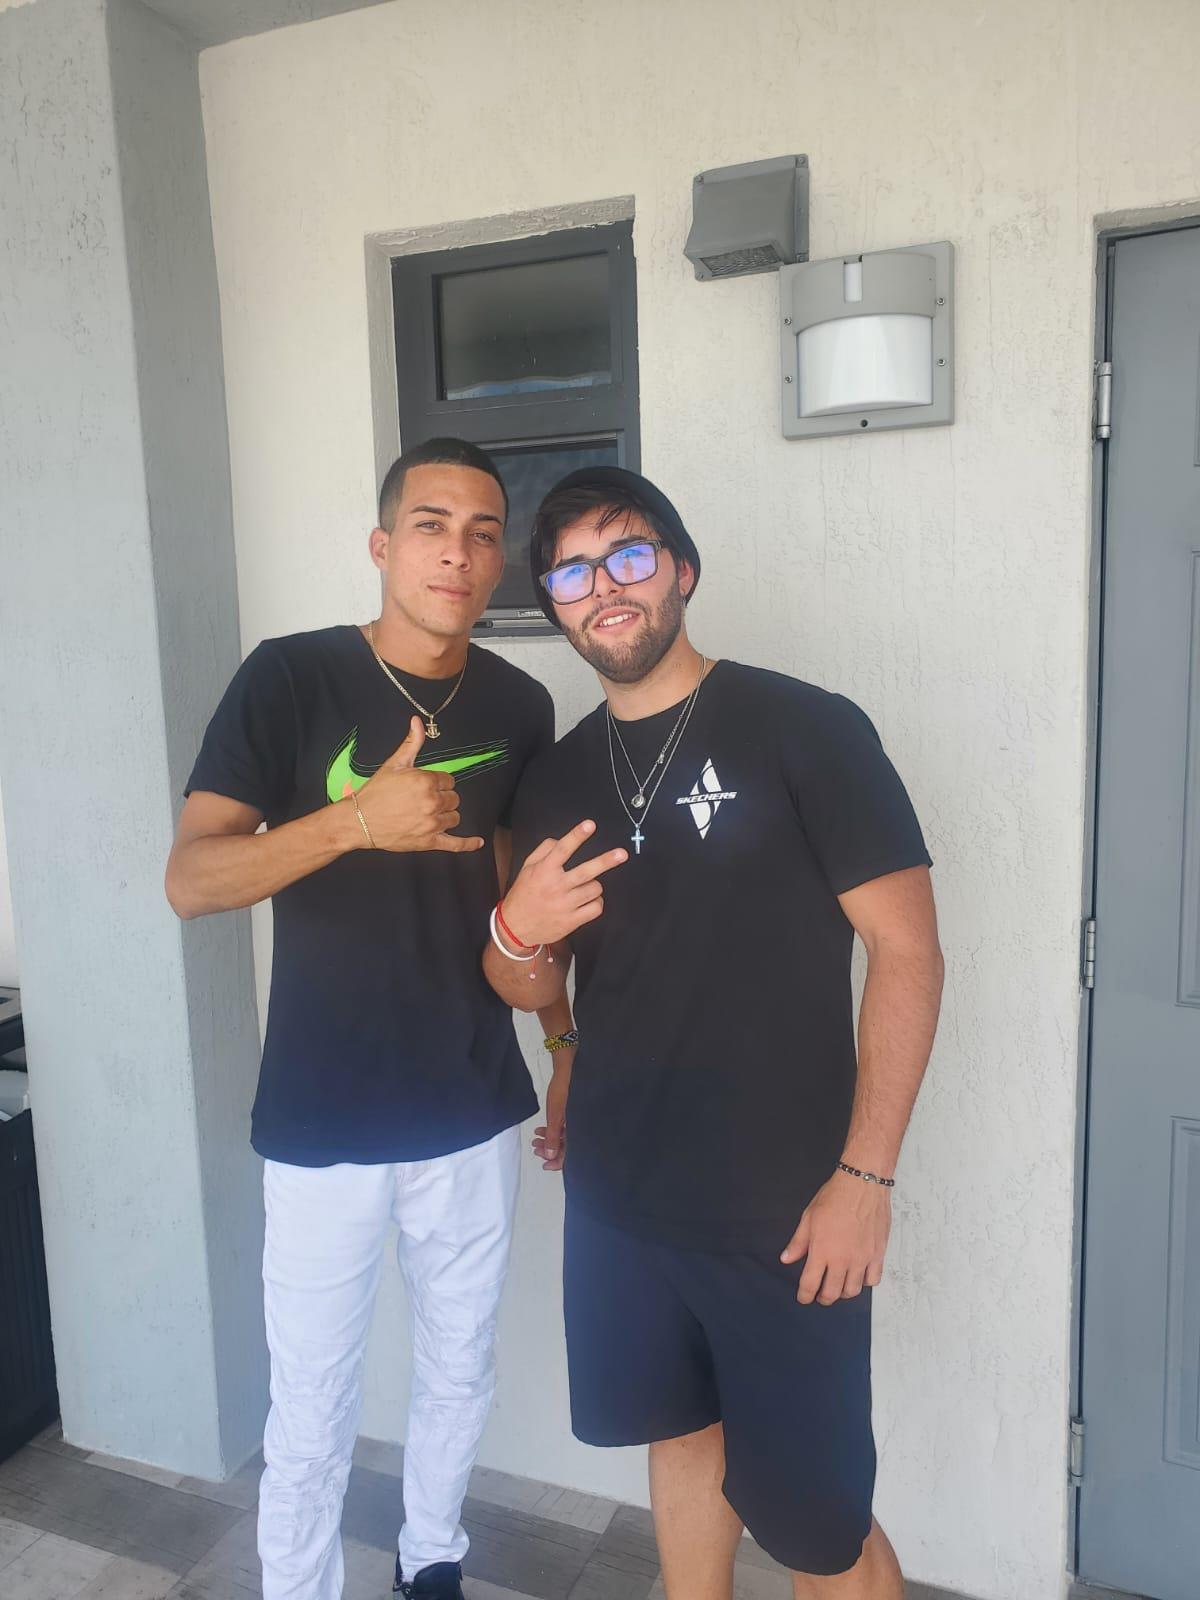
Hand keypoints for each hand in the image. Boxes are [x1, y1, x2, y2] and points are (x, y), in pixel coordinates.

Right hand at [354, 717, 483, 853]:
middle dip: (442, 797)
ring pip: (454, 817)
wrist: (359, 820)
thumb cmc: (376, 792)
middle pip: (454, 798)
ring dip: (445, 815)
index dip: (438, 782)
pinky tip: (478, 842)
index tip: (425, 786)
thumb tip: (418, 721)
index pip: (449, 780)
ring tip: (428, 814)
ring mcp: (432, 824)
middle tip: (422, 800)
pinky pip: (455, 844)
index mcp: (426, 781)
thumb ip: (411, 743)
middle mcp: (432, 803)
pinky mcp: (429, 842)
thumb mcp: (394, 764)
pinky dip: (468, 844)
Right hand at [500, 820, 626, 947]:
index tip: (590, 825)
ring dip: (594, 885)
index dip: (577, 835)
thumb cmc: (524, 893)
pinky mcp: (572, 921)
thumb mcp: (528, 867)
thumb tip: (562, 839)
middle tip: (622, 854)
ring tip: (585, 887)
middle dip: (606, 861)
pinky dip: (596, 903)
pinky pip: (596, 908)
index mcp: (544, 871)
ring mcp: (565, 905)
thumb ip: (545, 850)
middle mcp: (556, 886)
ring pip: (595, 889)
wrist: (515, 927)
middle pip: (586, 871)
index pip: (562, 849)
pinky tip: (588, 901)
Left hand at [532, 1058, 570, 1170]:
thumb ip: (553, 1136)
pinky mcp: (572, 1115)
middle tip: (536, 1149)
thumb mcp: (555, 1116)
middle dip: (550, 1150)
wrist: (568, 1069)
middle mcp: (581, 1128)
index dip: (558, 1162)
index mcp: (580, 1130)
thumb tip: (550, 1155)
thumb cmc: (564, 1090)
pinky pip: (563, 1128)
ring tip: (535, 1139)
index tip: (545, 1164)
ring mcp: (576, 1121)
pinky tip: (541, 1129)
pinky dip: (551, 1130)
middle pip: (567, 1147)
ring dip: (548, 1140)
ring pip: (563, 1138)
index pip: (571, 1154)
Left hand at [780, 1169, 891, 1304]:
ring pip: (853, 1290)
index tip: (803, 1298)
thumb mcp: (809, 1217)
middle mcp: (842, 1259)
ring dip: (843, 1293)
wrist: (863, 1184)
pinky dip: (865, 1282)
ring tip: (839, 1287)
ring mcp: (862, 1259)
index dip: (805, 1295)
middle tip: (820, 1296)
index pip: (810, 1284)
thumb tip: (786, 1258)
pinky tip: (859, 1276)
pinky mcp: (877, 1254)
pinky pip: (873, 1279)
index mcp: (822, 1251)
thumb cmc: (835, 1197)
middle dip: (823, 1298)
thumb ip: (798, 1242)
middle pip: (832, 1293)